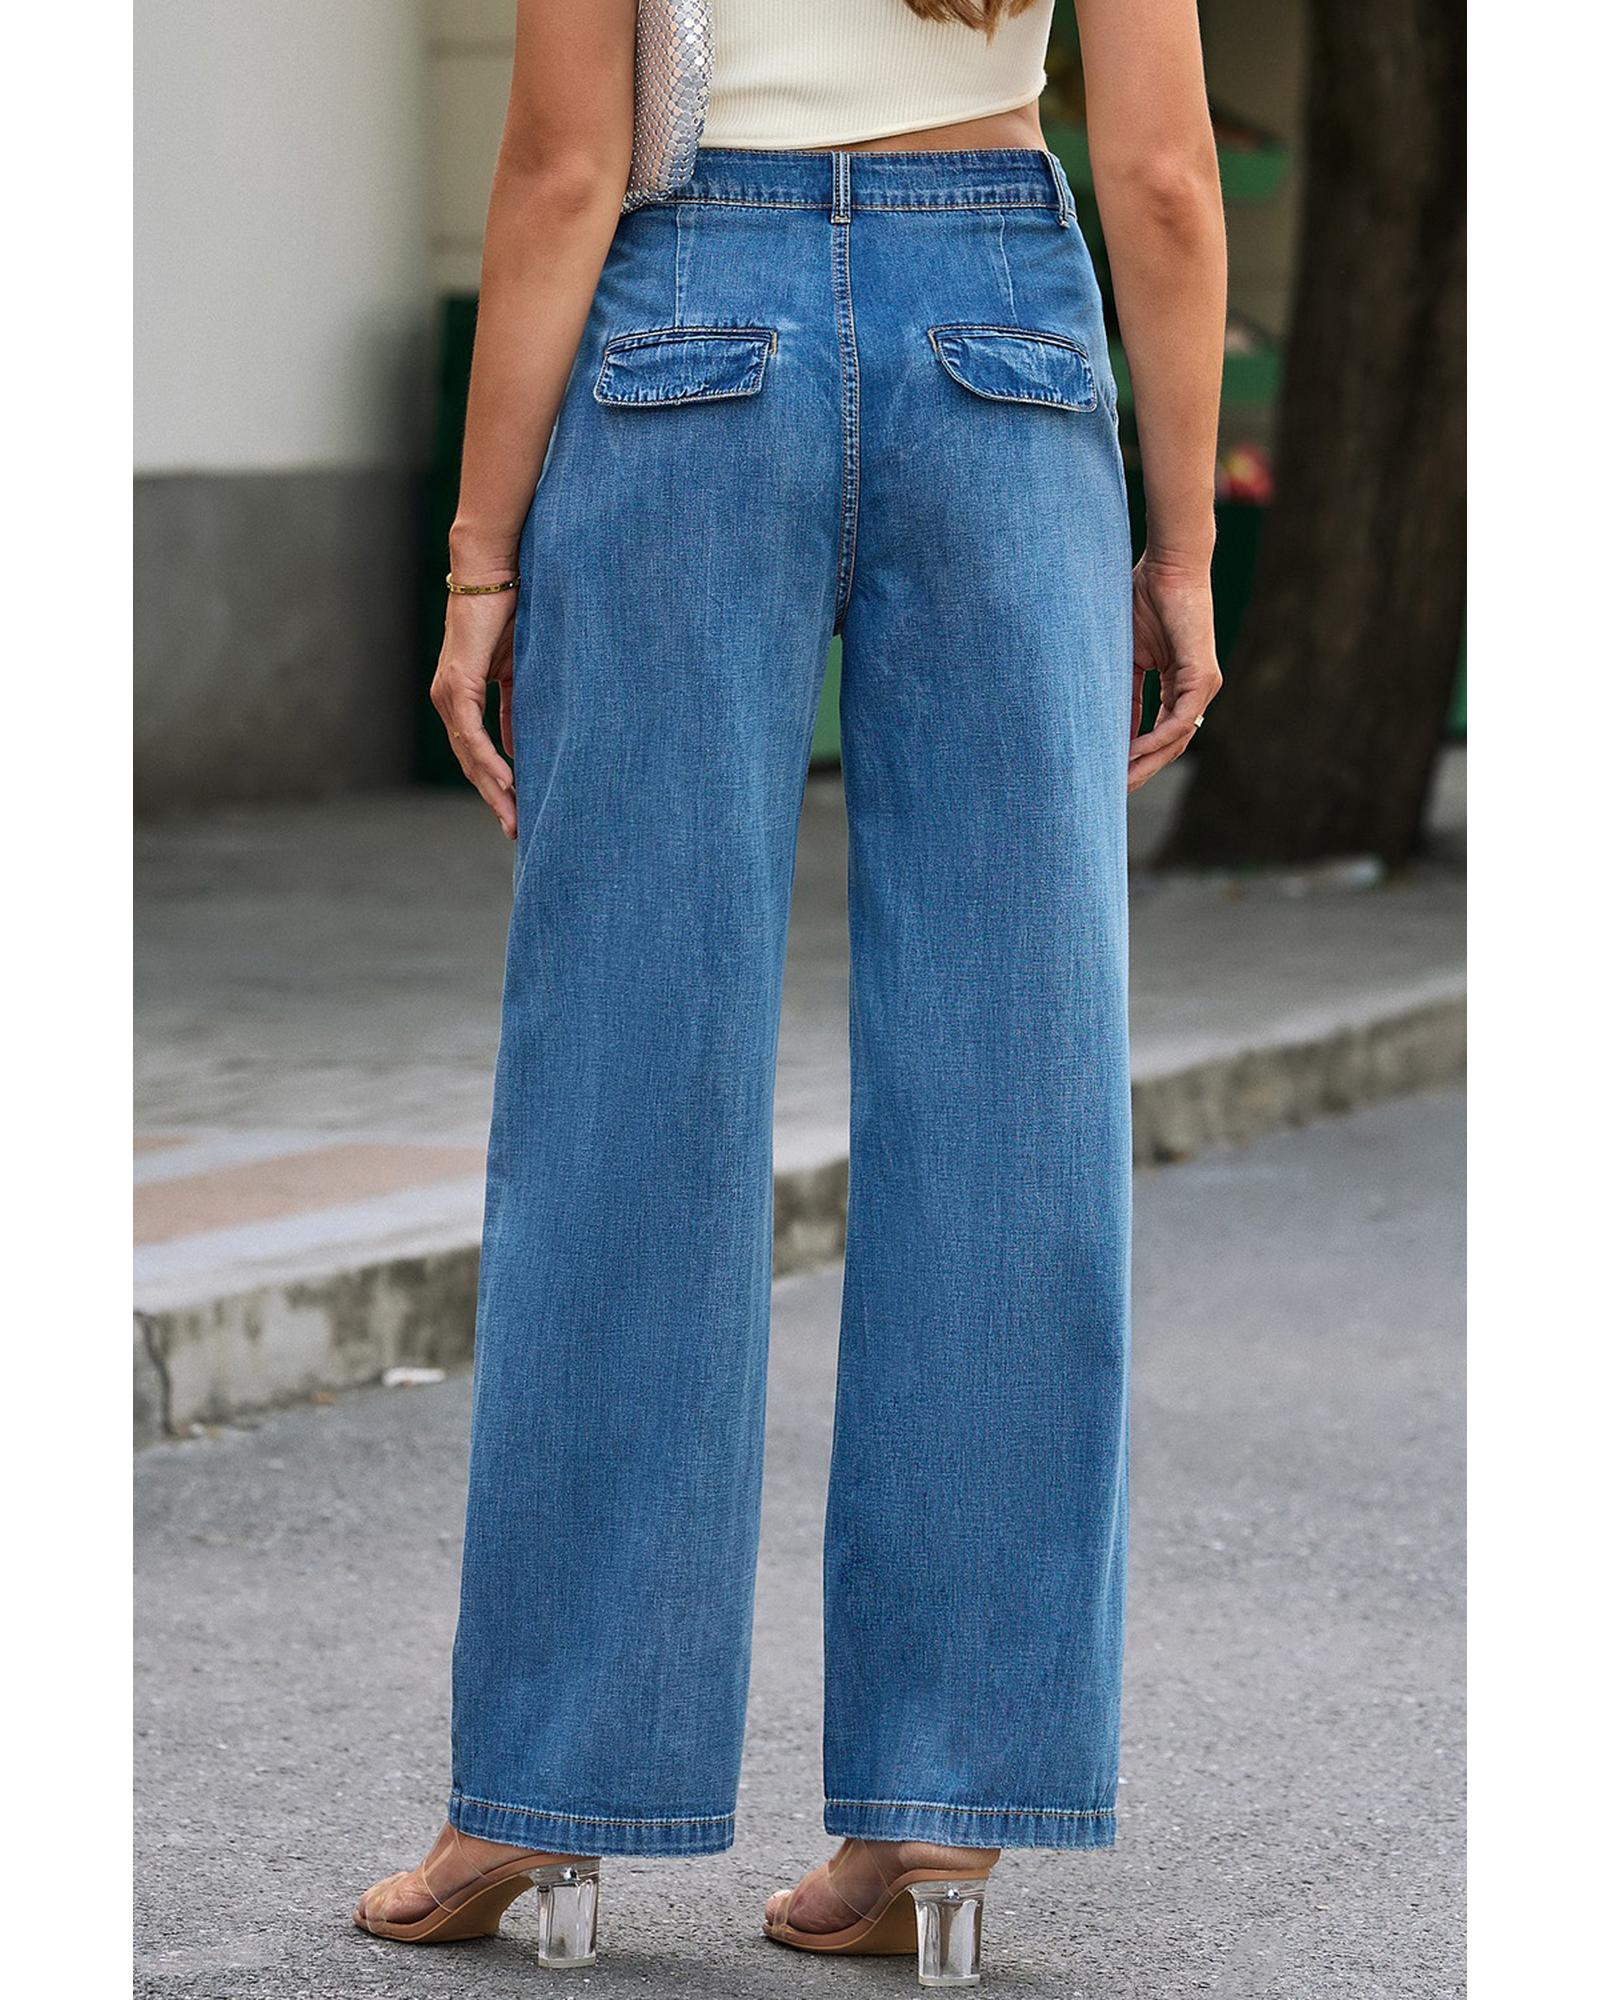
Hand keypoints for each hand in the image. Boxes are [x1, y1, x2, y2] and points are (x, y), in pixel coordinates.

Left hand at [431, 589, 517, 837]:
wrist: (494, 574)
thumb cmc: (510, 616)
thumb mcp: (518, 675)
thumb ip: (515, 713)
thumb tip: (520, 751)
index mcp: (460, 699)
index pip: (476, 754)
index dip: (496, 786)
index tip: (516, 813)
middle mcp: (447, 700)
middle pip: (470, 764)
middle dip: (495, 800)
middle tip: (516, 831)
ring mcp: (448, 694)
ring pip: (469, 755)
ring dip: (493, 789)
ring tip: (514, 817)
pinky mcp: (457, 683)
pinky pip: (472, 733)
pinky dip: (490, 760)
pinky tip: (507, 782)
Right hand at [1127, 556, 1222, 793]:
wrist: (1168, 566)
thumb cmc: (1144, 598)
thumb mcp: (1126, 655)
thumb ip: (1122, 690)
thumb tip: (1103, 725)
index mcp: (1178, 684)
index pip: (1158, 731)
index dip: (1135, 755)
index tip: (1110, 774)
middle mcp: (1195, 689)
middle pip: (1170, 744)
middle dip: (1142, 769)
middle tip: (1113, 793)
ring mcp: (1203, 685)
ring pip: (1177, 738)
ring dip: (1148, 762)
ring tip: (1119, 780)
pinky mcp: (1203, 676)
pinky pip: (1180, 719)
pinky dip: (1156, 738)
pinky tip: (1132, 752)